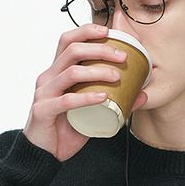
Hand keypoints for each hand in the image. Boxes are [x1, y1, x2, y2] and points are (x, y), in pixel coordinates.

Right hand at [23, 24, 147, 162]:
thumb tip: (142, 94)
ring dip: (97, 71)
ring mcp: (44, 93)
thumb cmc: (65, 129)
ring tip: (117, 76)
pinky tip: (103, 97)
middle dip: (100, 48)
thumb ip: (113, 101)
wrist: (44, 154)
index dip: (87, 31)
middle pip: (72, 50)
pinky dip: (86, 97)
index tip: (110, 32)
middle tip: (122, 56)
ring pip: (71, 72)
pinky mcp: (42, 111)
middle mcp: (48, 78)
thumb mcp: (91, 111)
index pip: (68, 41)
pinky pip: (65, 100)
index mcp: (57, 72)